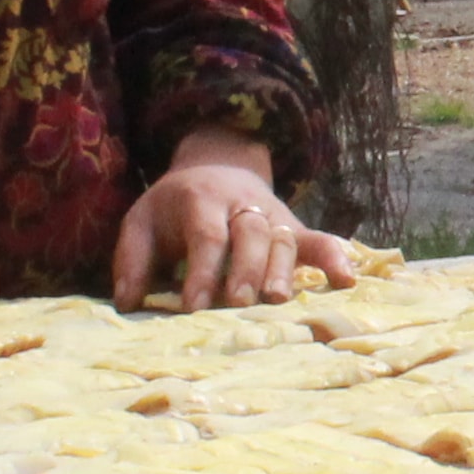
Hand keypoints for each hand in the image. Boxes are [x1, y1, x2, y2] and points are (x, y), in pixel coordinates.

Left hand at [111, 130, 357, 310]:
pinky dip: (334, 257)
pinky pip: (318, 239)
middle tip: (241, 304)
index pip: (206, 235)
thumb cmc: (174, 209)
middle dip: (246, 269)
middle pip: (250, 234)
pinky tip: (346, 280)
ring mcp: (273, 215)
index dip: (203, 270)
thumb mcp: (142, 222)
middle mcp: (241, 204)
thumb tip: (127, 304)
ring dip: (283, 269)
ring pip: (284, 238)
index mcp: (200, 200)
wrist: (216, 167)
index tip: (195, 306)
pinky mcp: (295, 227)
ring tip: (279, 300)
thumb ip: (132, 260)